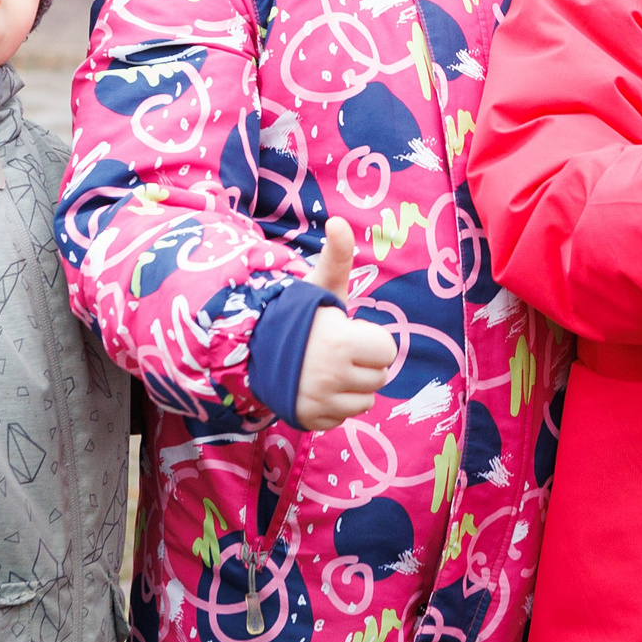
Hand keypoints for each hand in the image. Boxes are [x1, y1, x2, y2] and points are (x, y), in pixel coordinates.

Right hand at [293, 219, 398, 430]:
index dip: (371, 340)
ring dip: (352, 387)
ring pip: (364, 401)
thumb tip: (338, 220)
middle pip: (379, 378)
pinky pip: (342, 418)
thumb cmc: (298, 314)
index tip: (349, 333)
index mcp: (340, 342)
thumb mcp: (319, 284)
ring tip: (328, 368)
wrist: (254, 347)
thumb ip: (337, 256)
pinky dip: (334, 406)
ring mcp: (318, 402)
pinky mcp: (308, 420)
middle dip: (364, 364)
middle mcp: (330, 376)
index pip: (387, 352)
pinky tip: (317, 387)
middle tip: (338, 351)